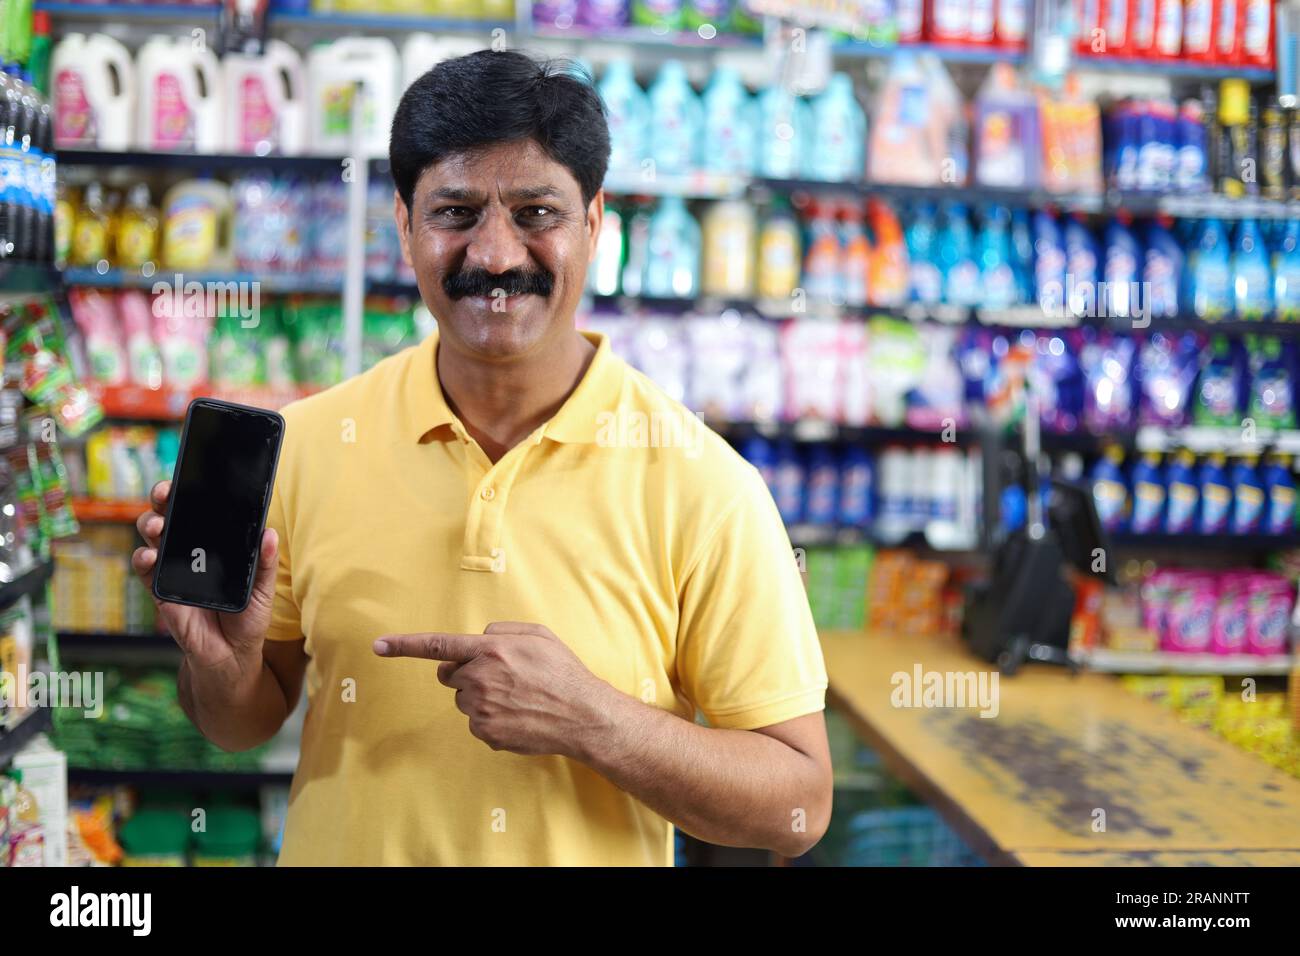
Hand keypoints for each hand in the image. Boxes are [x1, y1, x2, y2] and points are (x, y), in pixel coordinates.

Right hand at [131, 479, 278, 678]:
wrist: (231, 655)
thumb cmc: (246, 618)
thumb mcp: (262, 589)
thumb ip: (265, 563)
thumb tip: (270, 534)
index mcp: (214, 545)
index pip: (198, 512)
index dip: (190, 493)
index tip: (188, 478)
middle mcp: (189, 551)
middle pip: (169, 516)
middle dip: (163, 500)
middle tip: (166, 494)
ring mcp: (173, 569)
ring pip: (152, 538)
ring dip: (150, 525)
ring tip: (158, 526)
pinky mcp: (161, 590)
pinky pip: (146, 570)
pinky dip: (143, 559)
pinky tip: (150, 556)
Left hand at [373, 622, 611, 757]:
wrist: (582, 715)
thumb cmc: (562, 672)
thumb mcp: (538, 635)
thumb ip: (502, 630)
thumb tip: (480, 638)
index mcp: (490, 650)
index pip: (438, 645)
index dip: (404, 645)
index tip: (378, 646)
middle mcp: (479, 679)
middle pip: (451, 676)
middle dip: (465, 674)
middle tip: (499, 677)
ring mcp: (481, 709)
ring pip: (464, 700)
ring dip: (481, 697)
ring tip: (517, 698)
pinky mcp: (486, 733)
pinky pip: (476, 722)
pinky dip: (492, 719)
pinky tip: (518, 716)